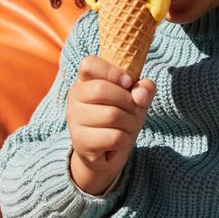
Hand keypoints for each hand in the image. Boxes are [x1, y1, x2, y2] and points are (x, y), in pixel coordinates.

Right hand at [67, 56, 154, 194]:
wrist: (108, 153)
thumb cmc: (121, 118)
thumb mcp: (136, 99)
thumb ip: (144, 89)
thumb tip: (140, 94)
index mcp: (85, 80)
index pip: (89, 64)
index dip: (111, 71)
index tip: (128, 82)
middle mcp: (74, 97)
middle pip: (102, 90)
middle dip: (128, 101)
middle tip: (132, 110)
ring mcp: (74, 119)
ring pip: (111, 115)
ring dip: (129, 123)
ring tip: (126, 127)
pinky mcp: (80, 141)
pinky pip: (113, 137)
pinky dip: (124, 140)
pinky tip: (118, 141)